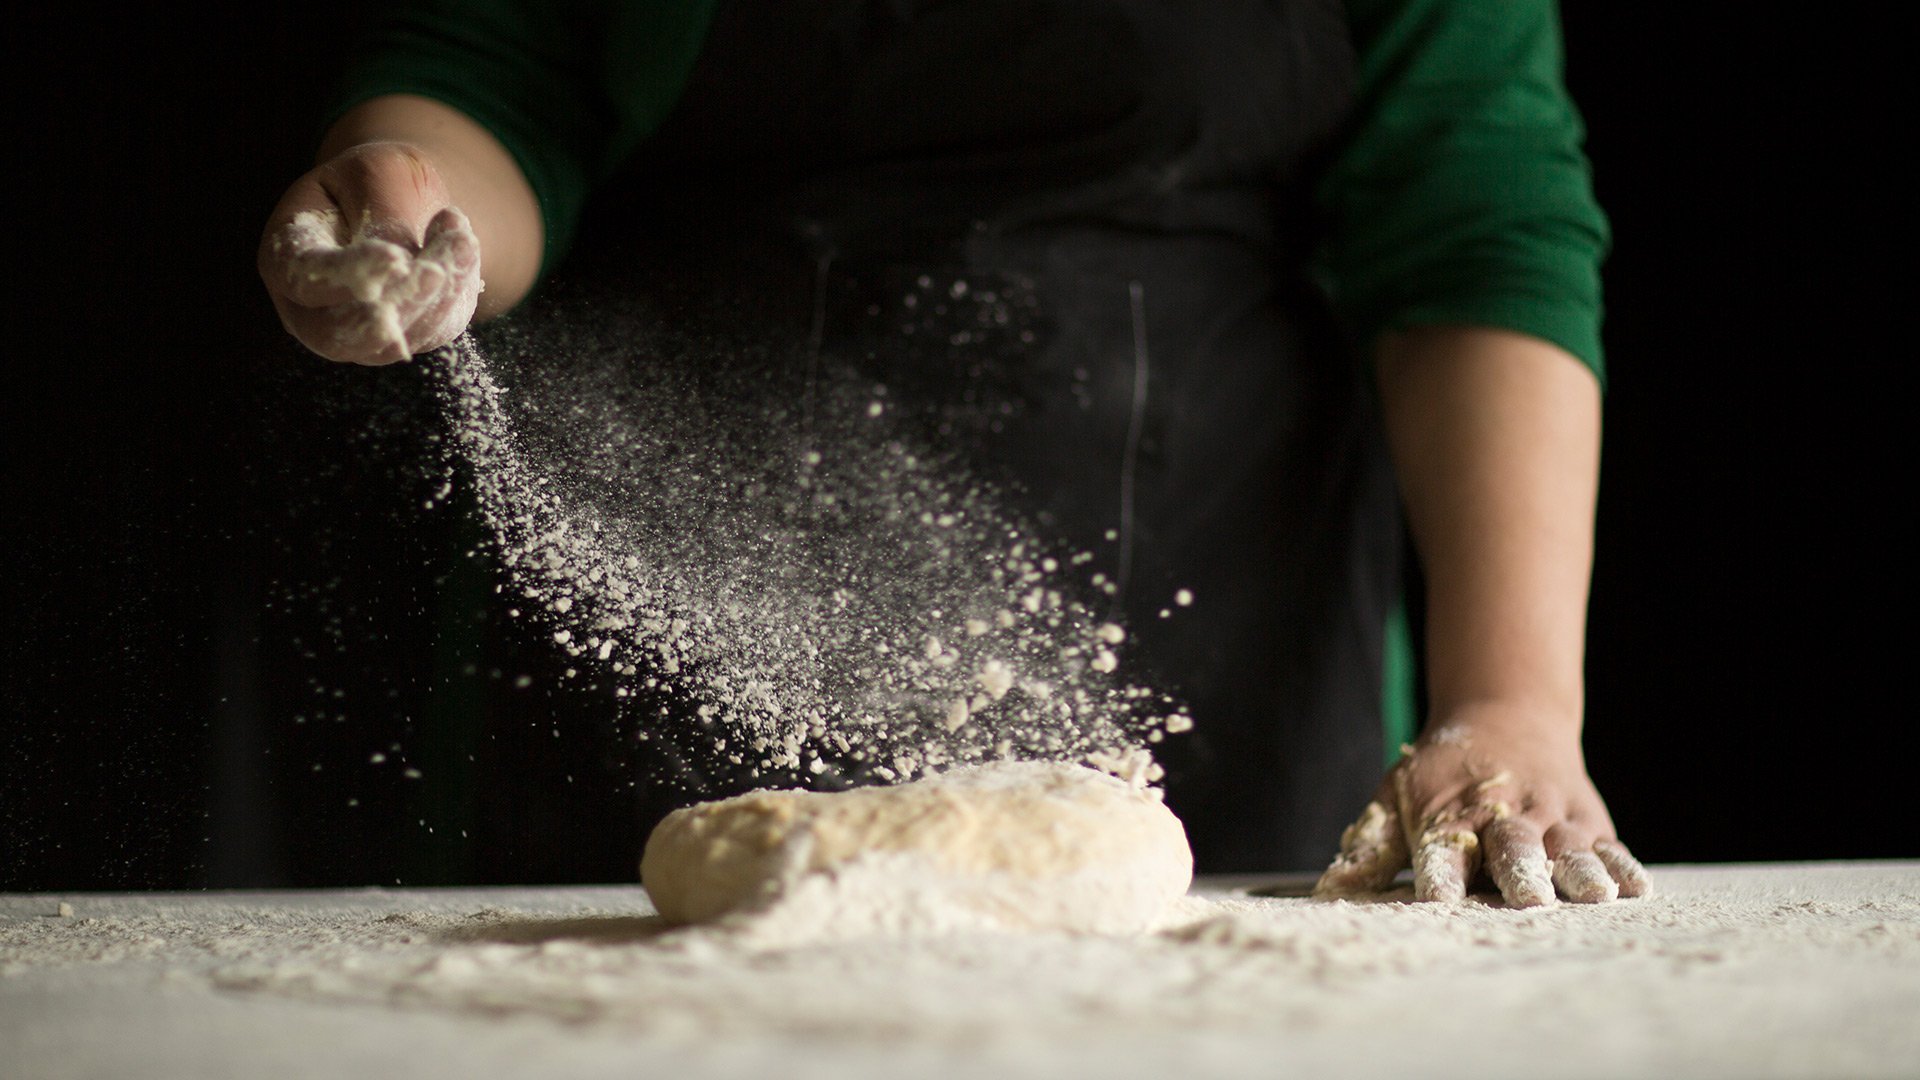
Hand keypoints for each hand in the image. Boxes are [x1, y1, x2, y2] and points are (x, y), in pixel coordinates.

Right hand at [258, 142, 481, 364]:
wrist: (405, 201)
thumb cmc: (376, 182)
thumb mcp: (375, 175)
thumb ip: (381, 216)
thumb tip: (402, 264)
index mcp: (285, 256)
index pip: (305, 278)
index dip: (348, 274)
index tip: (396, 258)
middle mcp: (310, 308)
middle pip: (339, 332)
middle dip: (395, 303)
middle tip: (436, 271)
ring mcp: (353, 334)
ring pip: (392, 341)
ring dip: (435, 298)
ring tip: (460, 241)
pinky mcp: (402, 339)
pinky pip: (430, 334)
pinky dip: (454, 296)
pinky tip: (463, 251)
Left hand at [1314, 704, 1649, 905]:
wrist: (1507, 715)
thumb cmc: (1442, 775)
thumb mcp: (1397, 796)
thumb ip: (1371, 848)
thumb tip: (1329, 889)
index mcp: (1451, 818)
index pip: (1442, 851)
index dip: (1440, 875)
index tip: (1438, 898)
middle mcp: (1505, 820)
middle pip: (1513, 848)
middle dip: (1521, 873)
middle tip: (1529, 899)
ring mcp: (1554, 820)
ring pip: (1567, 848)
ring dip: (1579, 872)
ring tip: (1595, 896)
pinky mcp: (1590, 823)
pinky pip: (1610, 847)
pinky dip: (1622, 867)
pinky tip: (1634, 890)